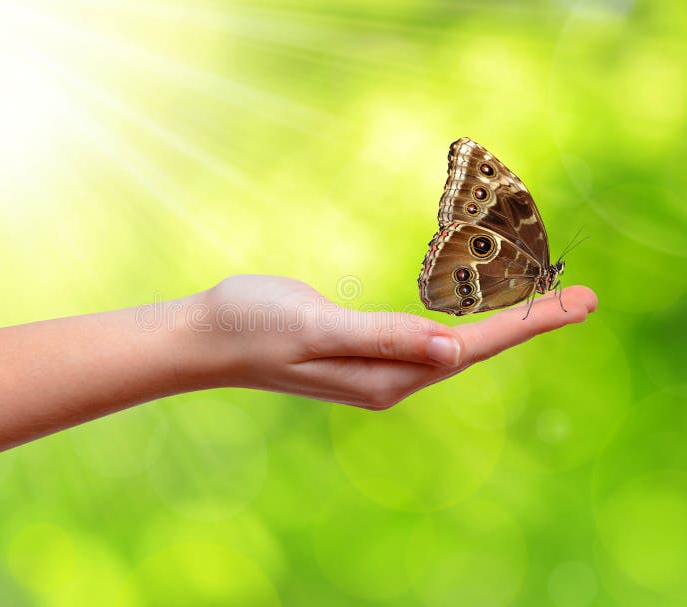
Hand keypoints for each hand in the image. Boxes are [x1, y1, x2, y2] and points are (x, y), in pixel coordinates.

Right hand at [189, 275, 597, 408]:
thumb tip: (452, 351)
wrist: (206, 335)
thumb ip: (383, 338)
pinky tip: (473, 312)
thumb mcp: (318, 326)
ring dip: (500, 323)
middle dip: (528, 324)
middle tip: (583, 298)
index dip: (527, 326)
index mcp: (384, 375)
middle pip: (472, 350)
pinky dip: (461, 319)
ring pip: (453, 345)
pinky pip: (425, 337)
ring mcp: (375, 366)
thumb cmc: (253, 325)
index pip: (470, 348)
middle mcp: (389, 378)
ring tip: (544, 305)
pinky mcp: (361, 349)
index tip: (580, 302)